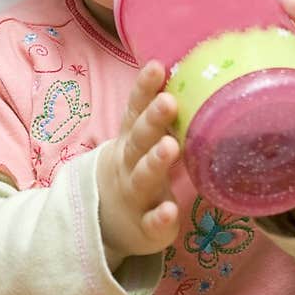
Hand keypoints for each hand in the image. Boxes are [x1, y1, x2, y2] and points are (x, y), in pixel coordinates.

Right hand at [96, 61, 180, 268]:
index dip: (144, 89)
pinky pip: (151, 223)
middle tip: (169, 101)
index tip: (157, 67)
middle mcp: (129, 164)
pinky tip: (171, 211)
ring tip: (170, 147)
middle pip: (138, 140)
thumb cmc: (134, 171)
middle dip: (152, 121)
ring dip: (155, 162)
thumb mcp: (138, 143)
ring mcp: (135, 196)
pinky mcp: (144, 227)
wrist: (107, 222)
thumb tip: (188, 73)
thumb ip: (154, 115)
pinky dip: (159, 218)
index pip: (135, 110)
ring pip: (143, 178)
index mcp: (130, 141)